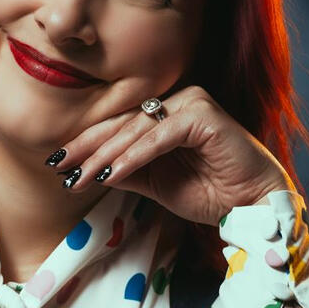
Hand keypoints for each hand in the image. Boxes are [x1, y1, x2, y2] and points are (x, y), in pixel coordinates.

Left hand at [47, 85, 296, 226]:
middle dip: (87, 148)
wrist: (251, 206)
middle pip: (122, 124)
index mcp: (167, 113)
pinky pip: (159, 137)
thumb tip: (87, 170)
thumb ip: (125, 172)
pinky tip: (110, 174)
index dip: (87, 145)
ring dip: (106, 155)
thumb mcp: (156, 184)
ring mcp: (192, 103)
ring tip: (81, 176)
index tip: (57, 163)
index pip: (119, 127)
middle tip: (58, 165)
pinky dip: (133, 157)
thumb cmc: (210, 193)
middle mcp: (178, 100)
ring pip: (137, 130)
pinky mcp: (204, 114)